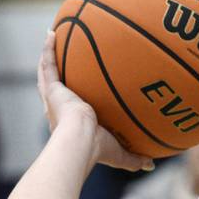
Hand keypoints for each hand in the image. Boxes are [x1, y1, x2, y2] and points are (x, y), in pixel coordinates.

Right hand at [38, 33, 150, 172]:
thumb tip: (151, 165)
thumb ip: (134, 158)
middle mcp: (58, 109)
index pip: (70, 106)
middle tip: (61, 57)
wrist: (80, 141)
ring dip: (48, 55)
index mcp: (70, 122)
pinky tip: (50, 33)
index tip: (77, 87)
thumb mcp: (119, 154)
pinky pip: (48, 64)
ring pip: (47, 73)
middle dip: (58, 73)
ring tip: (52, 36)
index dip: (71, 97)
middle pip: (56, 87)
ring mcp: (53, 98)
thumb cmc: (97, 150)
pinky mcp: (51, 90)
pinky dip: (47, 49)